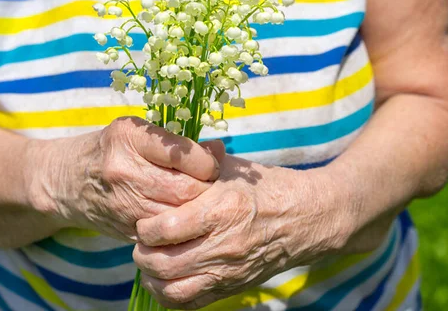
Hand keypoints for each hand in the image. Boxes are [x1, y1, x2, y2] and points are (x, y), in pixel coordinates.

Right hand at [29, 117, 224, 241]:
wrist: (66, 181)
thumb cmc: (109, 150)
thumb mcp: (135, 133)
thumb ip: (176, 143)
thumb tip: (219, 150)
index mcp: (127, 137)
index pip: (182, 153)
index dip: (207, 162)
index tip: (212, 164)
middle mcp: (123, 169)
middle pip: (184, 188)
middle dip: (207, 190)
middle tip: (214, 186)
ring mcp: (122, 203)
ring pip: (177, 214)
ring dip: (197, 210)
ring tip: (203, 202)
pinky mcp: (126, 228)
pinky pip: (165, 231)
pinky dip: (180, 226)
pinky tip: (185, 217)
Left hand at [133, 155, 353, 308]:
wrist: (306, 217)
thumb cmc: (266, 187)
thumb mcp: (232, 169)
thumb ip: (197, 165)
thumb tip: (167, 152)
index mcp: (221, 209)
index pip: (166, 229)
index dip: (145, 228)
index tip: (143, 221)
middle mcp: (223, 244)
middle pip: (164, 263)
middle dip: (143, 254)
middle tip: (141, 243)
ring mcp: (229, 270)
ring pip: (174, 289)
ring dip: (153, 278)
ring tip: (150, 263)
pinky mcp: (233, 286)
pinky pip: (192, 303)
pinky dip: (170, 296)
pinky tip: (165, 281)